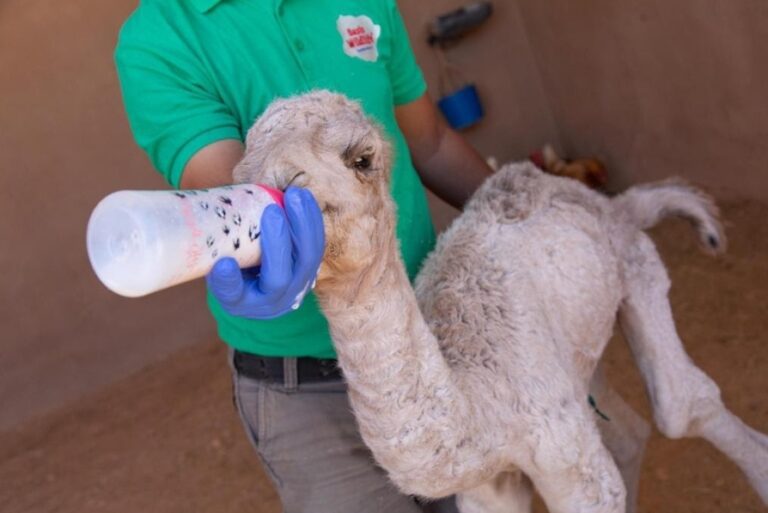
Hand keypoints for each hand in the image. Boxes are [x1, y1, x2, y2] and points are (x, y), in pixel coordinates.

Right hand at [206, 187, 324, 318]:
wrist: (259, 284)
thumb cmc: (230, 269)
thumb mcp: (214, 265)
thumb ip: (211, 251)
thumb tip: (197, 219)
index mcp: (240, 303)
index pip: (233, 295)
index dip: (229, 281)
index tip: (223, 264)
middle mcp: (271, 302)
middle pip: (278, 278)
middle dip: (278, 244)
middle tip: (271, 212)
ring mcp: (296, 286)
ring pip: (306, 260)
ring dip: (303, 226)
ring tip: (294, 196)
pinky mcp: (311, 269)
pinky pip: (316, 246)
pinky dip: (312, 220)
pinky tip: (304, 197)